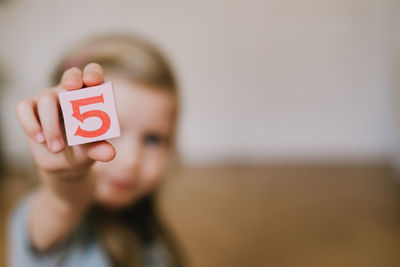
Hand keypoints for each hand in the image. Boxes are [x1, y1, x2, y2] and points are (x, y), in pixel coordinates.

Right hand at [16, 63, 115, 178]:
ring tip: (57, 147)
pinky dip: (30, 124)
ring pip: (46, 98)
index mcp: (91, 95)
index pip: (93, 75)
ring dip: (52, 125)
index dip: (93, 73)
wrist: (63, 162)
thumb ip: (100, 149)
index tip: (93, 81)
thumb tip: (109, 154)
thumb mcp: (92, 150)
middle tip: (72, 87)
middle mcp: (70, 92)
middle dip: (72, 78)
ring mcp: (48, 98)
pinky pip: (24, 108)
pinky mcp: (29, 108)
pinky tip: (40, 139)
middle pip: (71, 75)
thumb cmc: (83, 147)